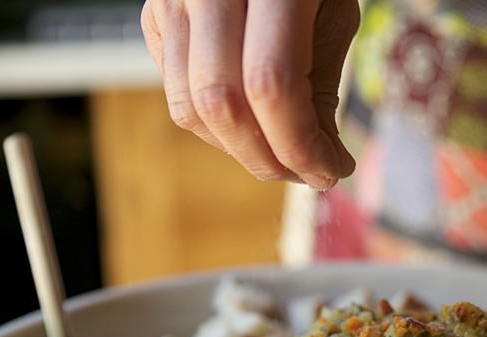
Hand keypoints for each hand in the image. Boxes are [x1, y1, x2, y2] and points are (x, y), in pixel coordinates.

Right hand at [141, 0, 359, 189]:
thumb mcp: (333, 19)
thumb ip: (321, 93)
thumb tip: (318, 167)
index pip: (272, 86)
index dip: (299, 145)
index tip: (328, 172)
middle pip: (222, 104)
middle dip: (268, 158)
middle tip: (304, 172)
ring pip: (190, 109)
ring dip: (240, 150)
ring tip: (279, 151)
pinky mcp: (154, 15)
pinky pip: (176, 93)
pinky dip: (215, 124)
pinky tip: (248, 120)